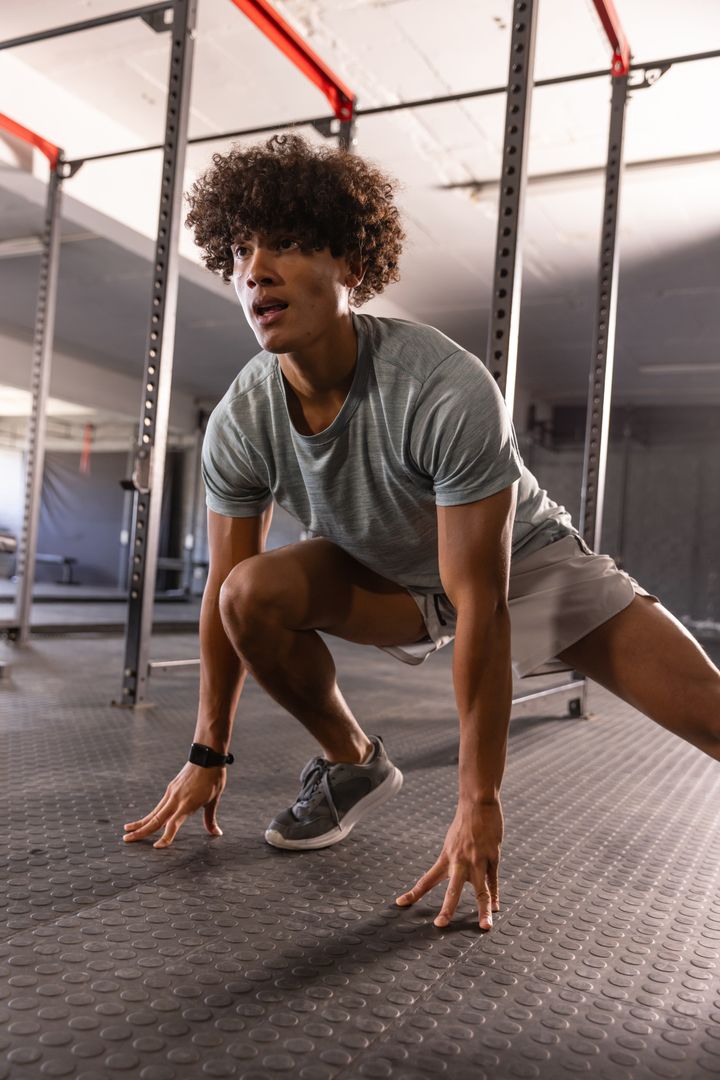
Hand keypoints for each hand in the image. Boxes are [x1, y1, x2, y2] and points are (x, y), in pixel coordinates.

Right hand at [123, 762, 226, 848]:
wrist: (206, 756)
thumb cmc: (213, 778)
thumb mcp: (214, 799)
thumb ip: (210, 818)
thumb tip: (217, 833)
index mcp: (187, 804)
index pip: (173, 824)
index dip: (166, 837)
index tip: (157, 847)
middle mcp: (176, 799)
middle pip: (155, 819)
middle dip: (140, 831)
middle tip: (126, 839)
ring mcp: (171, 793)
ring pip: (154, 812)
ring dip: (140, 822)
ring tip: (127, 829)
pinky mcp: (170, 788)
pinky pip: (159, 805)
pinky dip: (151, 814)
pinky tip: (145, 820)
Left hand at [395, 798, 502, 929]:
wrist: (478, 805)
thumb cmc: (465, 823)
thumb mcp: (451, 841)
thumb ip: (454, 859)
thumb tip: (457, 872)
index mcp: (445, 858)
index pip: (426, 880)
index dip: (413, 893)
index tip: (400, 903)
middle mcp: (459, 862)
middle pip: (452, 891)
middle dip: (447, 909)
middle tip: (440, 925)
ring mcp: (477, 861)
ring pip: (480, 891)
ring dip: (483, 910)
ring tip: (484, 926)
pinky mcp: (492, 858)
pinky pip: (493, 881)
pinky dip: (495, 895)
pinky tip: (496, 907)